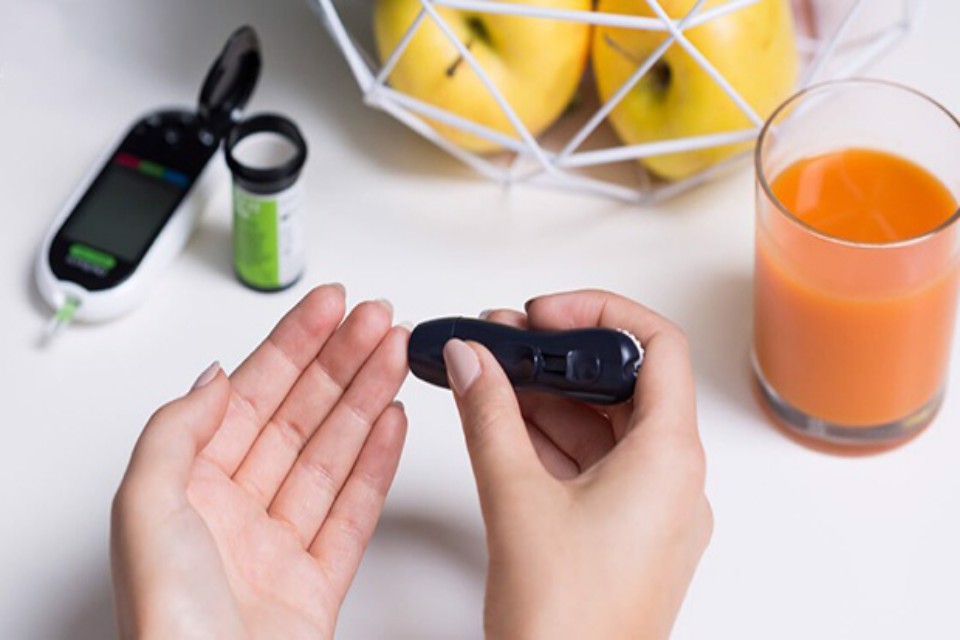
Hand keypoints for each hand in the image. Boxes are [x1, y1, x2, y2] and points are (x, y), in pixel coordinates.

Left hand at [111, 285, 409, 638]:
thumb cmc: (168, 621)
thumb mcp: (144, 507)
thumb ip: (176, 430)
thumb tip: (215, 377)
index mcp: (190, 487)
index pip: (252, 396)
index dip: (293, 345)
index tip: (328, 307)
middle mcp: (235, 508)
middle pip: (301, 416)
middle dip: (341, 362)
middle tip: (376, 320)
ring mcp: (281, 542)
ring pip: (333, 453)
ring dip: (368, 398)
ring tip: (396, 355)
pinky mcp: (319, 579)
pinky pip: (355, 508)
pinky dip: (379, 462)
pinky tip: (395, 422)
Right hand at [443, 290, 712, 638]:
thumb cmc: (568, 626)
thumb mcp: (515, 498)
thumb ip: (488, 414)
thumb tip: (471, 358)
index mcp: (670, 458)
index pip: (657, 345)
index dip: (599, 313)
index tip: (544, 314)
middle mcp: (673, 480)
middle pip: (626, 383)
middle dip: (559, 356)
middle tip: (502, 340)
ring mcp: (652, 510)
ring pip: (606, 425)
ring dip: (549, 397)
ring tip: (490, 375)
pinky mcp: (626, 535)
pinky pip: (595, 464)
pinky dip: (552, 439)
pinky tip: (504, 423)